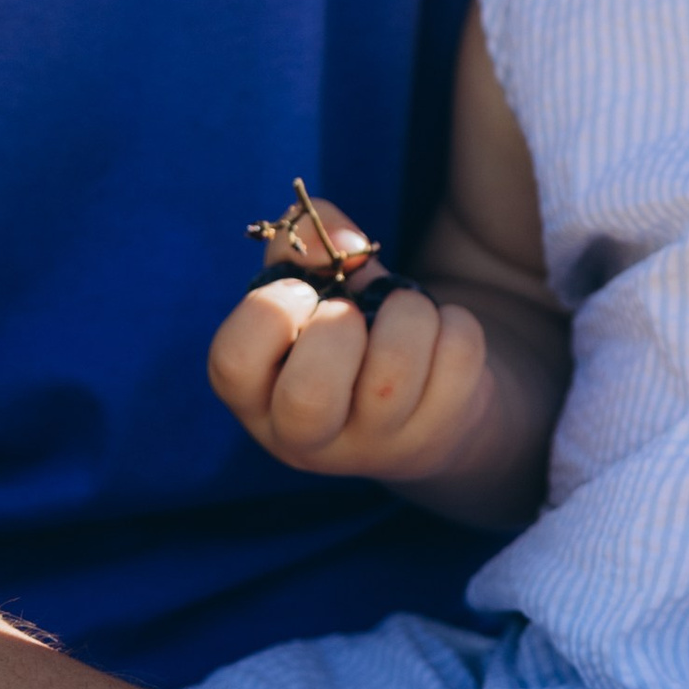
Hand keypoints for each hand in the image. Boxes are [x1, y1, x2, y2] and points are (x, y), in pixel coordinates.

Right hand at [209, 196, 494, 484]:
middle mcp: (304, 438)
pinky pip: (456, 358)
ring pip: (394, 374)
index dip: (268, 311)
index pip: (233, 362)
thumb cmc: (350, 330)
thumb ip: (306, 241)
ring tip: (405, 310)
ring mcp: (373, 447)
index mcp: (257, 396)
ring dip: (408, 312)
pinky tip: (440, 337)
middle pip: (309, 395)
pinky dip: (454, 322)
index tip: (300, 291)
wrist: (426, 394)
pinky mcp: (437, 436)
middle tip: (352, 313)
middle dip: (339, 326)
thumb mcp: (314, 284)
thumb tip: (346, 245)